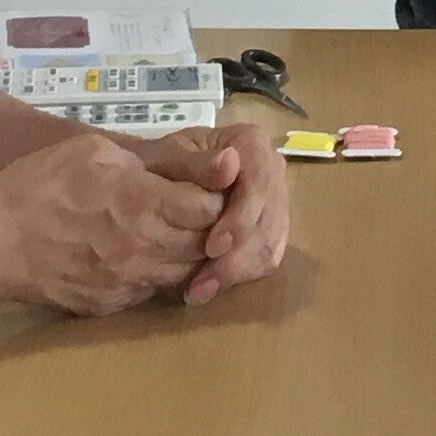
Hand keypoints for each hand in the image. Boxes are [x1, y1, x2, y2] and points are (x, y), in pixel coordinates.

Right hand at [0, 129, 227, 316]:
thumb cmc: (42, 183)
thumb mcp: (100, 152)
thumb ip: (164, 161)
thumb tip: (225, 162)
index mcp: (144, 204)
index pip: (212, 208)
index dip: (216, 194)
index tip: (206, 183)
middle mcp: (144, 250)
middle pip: (205, 245)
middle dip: (210, 226)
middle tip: (193, 207)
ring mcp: (128, 284)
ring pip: (185, 274)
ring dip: (188, 253)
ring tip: (171, 230)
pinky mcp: (111, 306)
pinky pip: (152, 291)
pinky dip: (158, 274)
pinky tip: (143, 254)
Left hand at [132, 125, 291, 305]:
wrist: (161, 176)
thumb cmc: (164, 164)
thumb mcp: (169, 157)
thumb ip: (198, 163)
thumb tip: (230, 163)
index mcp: (252, 143)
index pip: (260, 183)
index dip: (242, 217)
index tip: (213, 246)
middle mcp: (271, 170)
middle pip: (268, 218)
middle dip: (237, 255)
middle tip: (203, 283)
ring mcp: (274, 200)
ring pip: (270, 243)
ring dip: (237, 272)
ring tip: (199, 291)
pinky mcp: (270, 228)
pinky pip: (267, 257)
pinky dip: (241, 276)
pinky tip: (210, 287)